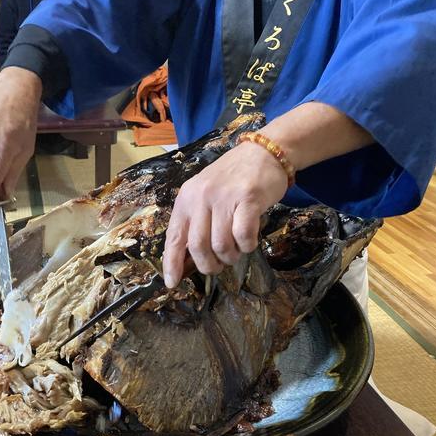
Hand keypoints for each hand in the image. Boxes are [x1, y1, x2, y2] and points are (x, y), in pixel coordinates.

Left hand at [162, 142, 287, 287]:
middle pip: (198, 247)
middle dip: (209, 265)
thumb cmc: (233, 180)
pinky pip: (243, 236)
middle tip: (219, 265)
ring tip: (236, 251)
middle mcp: (200, 197)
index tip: (172, 284)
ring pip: (221, 245)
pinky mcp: (247, 199)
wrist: (263, 152)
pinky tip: (249, 241)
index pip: (173, 237)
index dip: (171, 264)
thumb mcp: (204, 195)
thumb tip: (189, 259)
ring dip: (230, 256)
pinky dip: (247, 246)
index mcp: (185, 199)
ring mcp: (223, 197)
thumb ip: (195, 222)